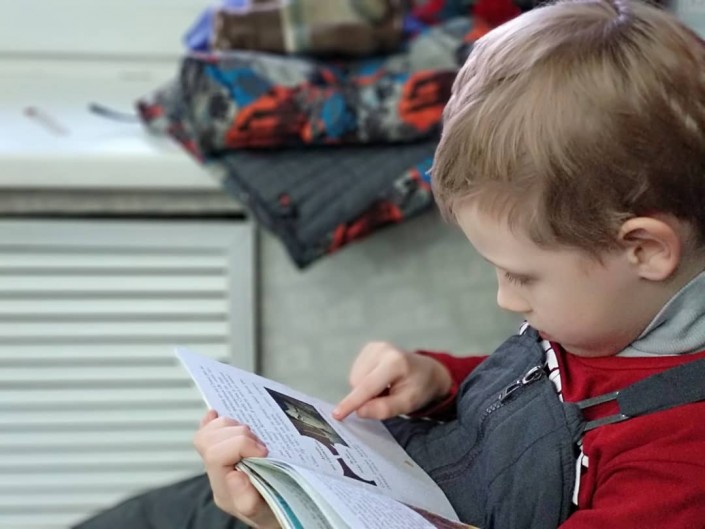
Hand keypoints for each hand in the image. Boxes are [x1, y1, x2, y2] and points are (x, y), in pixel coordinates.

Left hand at [193, 410, 279, 528]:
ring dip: (234, 427)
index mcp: (223, 488)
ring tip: (253, 439)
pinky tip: (216, 415)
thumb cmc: (271, 513)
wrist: (275, 512)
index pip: (216, 455)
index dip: (241, 445)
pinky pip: (209, 431)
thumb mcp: (264, 514)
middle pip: (209, 440)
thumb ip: (247, 500)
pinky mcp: (224, 450)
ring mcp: (218, 461)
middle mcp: (216, 473)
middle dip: (239, 435)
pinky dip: (213, 421)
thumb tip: (235, 475)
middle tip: (260, 447)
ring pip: (209, 432)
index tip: (264, 453)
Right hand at [332, 341, 452, 420]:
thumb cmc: (419, 388)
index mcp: (395, 362)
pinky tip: (380, 380)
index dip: (352, 402)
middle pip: (358, 383)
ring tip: (386, 388)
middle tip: (387, 397)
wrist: (427, 371)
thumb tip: (359, 411)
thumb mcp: (408, 404)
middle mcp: (382, 349)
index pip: (368, 386)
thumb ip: (385, 409)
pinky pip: (356, 373)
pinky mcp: (369, 348)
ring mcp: (374, 346)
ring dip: (366, 390)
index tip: (337, 414)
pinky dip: (365, 382)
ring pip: (354, 379)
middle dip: (366, 397)